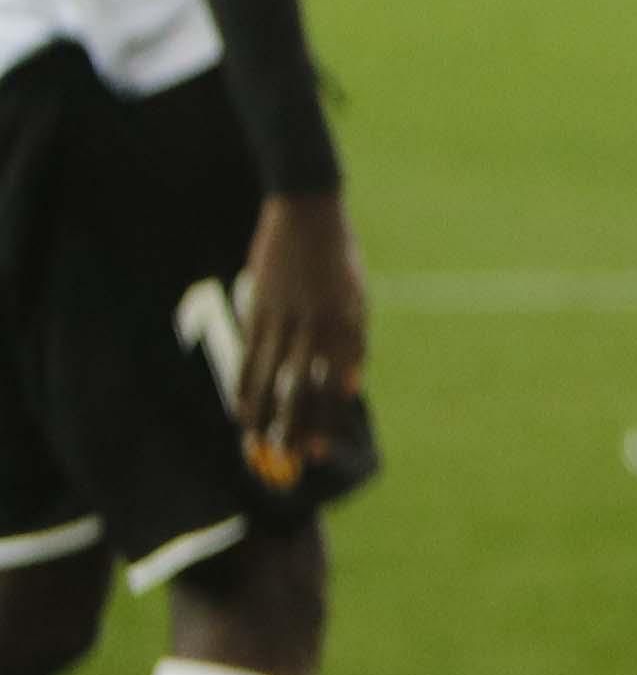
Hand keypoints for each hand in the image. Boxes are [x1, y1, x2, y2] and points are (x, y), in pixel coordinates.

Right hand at [234, 193, 365, 470]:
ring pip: (269, 381)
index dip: (327, 421)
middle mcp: (317, 325)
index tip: (320, 451)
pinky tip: (241, 412)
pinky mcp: (259, 310)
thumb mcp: (357, 297)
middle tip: (287, 462)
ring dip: (262, 418)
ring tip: (257, 447)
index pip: (336, 385)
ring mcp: (285, 318)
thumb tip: (349, 386)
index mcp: (348, 324)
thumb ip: (353, 341)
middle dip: (294, 429)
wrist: (309, 212)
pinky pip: (248, 359)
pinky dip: (244, 388)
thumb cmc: (338, 259)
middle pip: (301, 390)